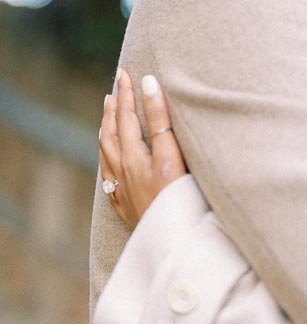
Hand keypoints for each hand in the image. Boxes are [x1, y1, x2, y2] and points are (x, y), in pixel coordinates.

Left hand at [98, 69, 187, 229]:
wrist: (175, 249)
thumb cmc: (182, 204)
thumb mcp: (174, 157)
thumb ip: (161, 120)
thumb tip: (149, 83)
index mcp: (139, 159)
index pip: (131, 118)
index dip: (131, 94)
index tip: (128, 74)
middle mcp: (127, 174)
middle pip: (114, 134)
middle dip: (115, 108)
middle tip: (115, 88)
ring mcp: (125, 193)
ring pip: (108, 155)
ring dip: (107, 131)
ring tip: (107, 115)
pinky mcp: (128, 210)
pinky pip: (110, 179)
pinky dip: (108, 162)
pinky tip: (109, 162)